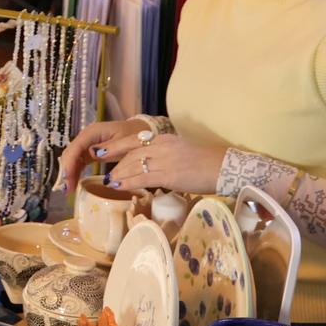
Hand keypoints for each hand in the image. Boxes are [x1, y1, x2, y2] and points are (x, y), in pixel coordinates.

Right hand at [57, 118, 150, 192]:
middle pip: (70, 152)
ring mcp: (87, 143)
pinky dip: (75, 171)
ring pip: (72, 157)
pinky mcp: (89, 150)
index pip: (76, 147)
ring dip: (69, 173)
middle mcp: (86, 136)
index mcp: (93, 131)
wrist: (139, 131)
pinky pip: (79, 160)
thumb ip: (109, 147)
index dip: (70, 163)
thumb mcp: (125, 142)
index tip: (67, 178)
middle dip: (66, 170)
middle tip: (67, 189)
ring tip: (69, 189)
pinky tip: (74, 182)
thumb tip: (91, 154)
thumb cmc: (134, 135)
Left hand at [104, 133, 226, 194]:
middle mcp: (162, 146)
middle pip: (130, 152)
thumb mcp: (180, 152)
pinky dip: (128, 182)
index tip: (103, 152)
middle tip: (103, 171)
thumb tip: (150, 167)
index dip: (116, 147)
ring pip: (134, 165)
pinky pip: (142, 178)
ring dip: (119, 174)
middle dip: (114, 162)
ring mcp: (165, 160)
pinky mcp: (168, 175)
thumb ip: (164, 155)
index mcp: (164, 138)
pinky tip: (120, 186)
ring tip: (110, 181)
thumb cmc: (204, 164)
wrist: (222, 168)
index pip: (134, 141)